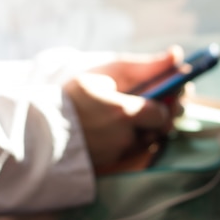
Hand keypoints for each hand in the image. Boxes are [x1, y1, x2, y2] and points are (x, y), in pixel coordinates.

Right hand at [63, 46, 183, 173]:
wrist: (43, 129)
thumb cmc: (74, 96)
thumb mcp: (106, 73)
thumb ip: (144, 67)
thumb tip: (176, 54)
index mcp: (124, 112)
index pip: (164, 112)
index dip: (169, 101)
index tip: (169, 93)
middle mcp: (124, 137)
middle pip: (160, 130)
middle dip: (158, 117)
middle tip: (146, 104)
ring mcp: (118, 154)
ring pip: (148, 142)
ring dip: (145, 129)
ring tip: (123, 116)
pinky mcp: (112, 165)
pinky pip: (133, 153)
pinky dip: (130, 141)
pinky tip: (114, 131)